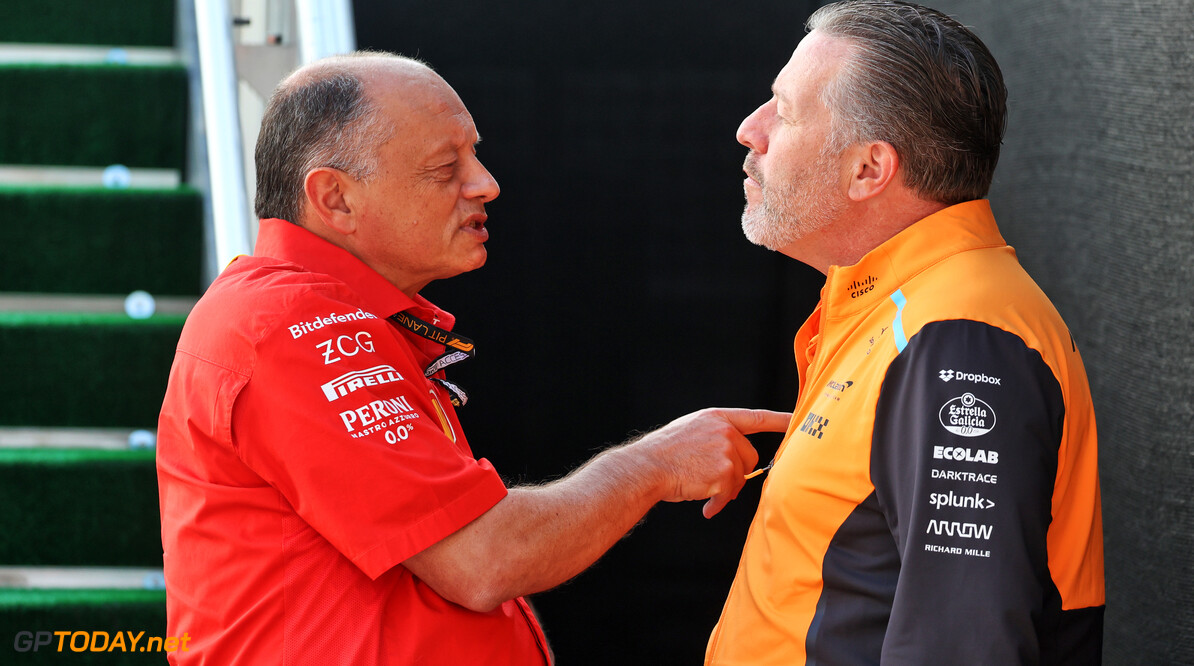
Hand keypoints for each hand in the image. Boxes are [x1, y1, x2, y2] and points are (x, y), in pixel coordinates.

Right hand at [634, 408, 790, 517]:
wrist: (648, 467)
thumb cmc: (665, 453)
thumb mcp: (692, 431)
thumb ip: (717, 436)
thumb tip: (736, 460)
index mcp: (717, 418)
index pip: (757, 417)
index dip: (780, 419)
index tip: (797, 418)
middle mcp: (725, 431)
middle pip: (751, 457)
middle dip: (738, 473)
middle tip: (717, 483)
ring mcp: (726, 451)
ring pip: (741, 477)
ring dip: (725, 490)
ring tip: (703, 491)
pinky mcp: (724, 473)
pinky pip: (730, 494)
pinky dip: (718, 503)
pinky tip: (705, 505)